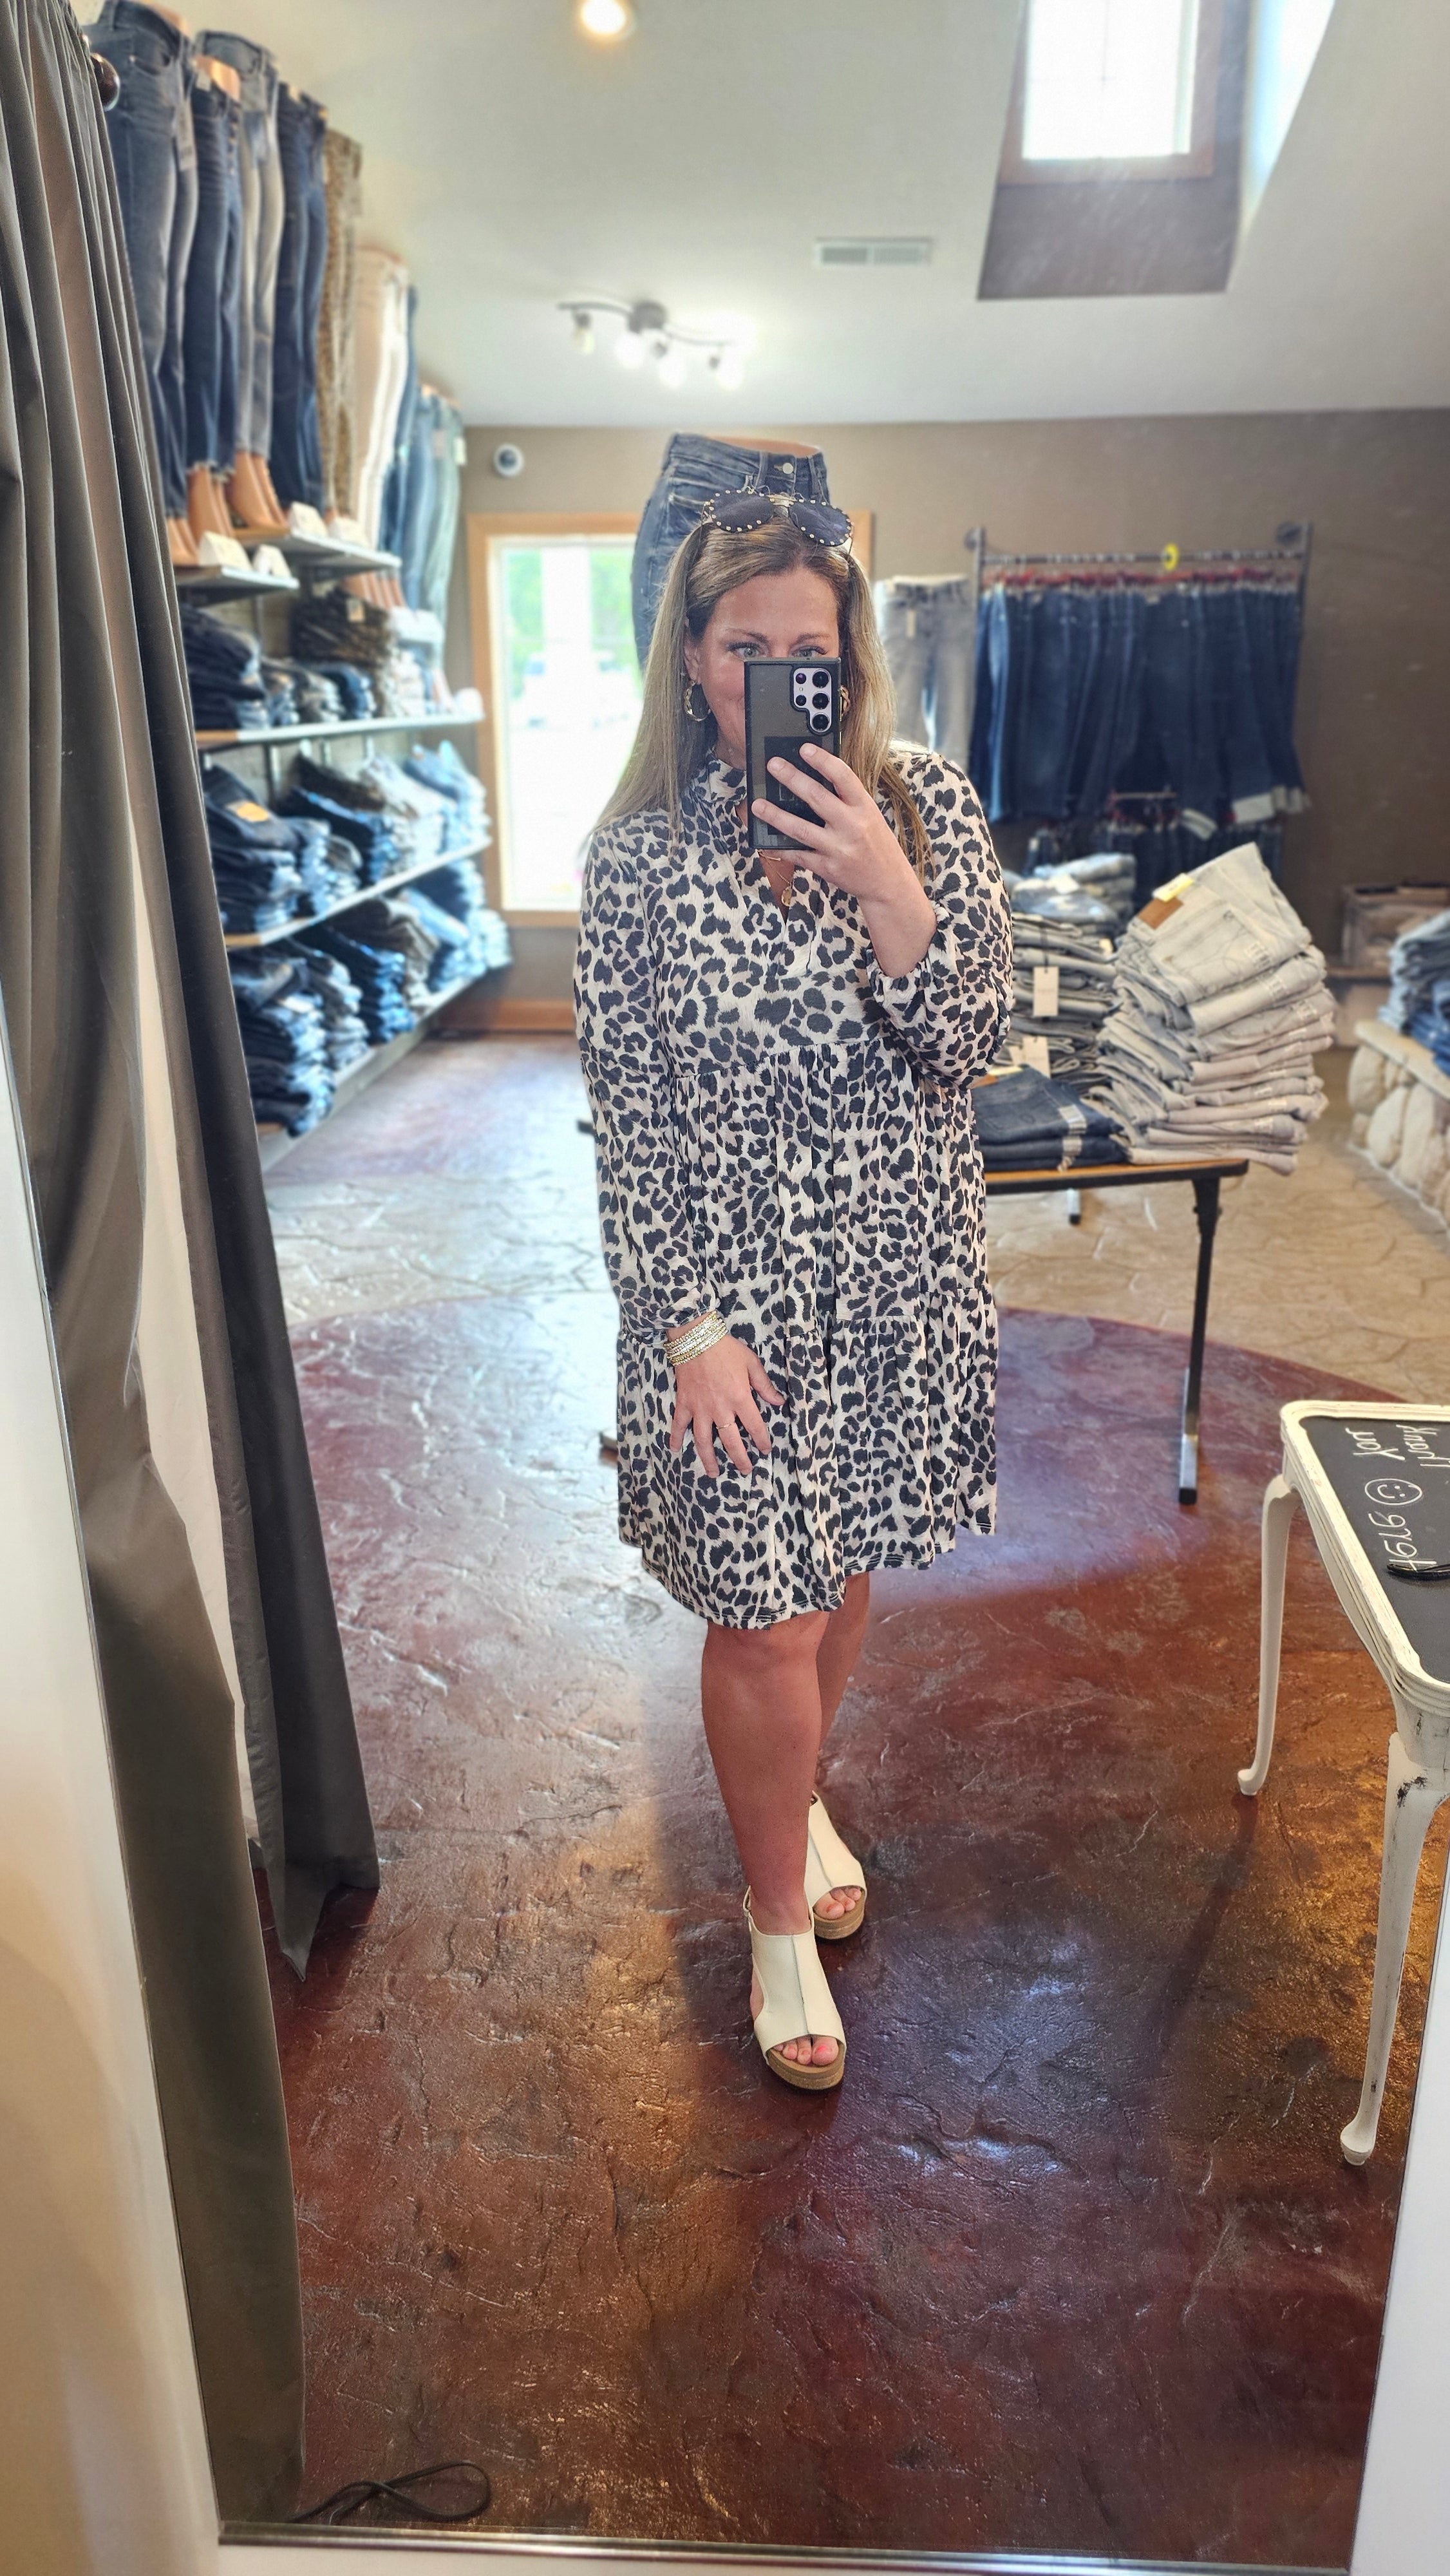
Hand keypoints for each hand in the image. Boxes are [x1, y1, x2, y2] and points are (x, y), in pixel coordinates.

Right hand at [669, 1332, 783, 1477]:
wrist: (696, 1336)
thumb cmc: (726, 1349)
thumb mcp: (751, 1363)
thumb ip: (764, 1385)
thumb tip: (779, 1402)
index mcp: (740, 1398)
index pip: (755, 1426)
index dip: (762, 1441)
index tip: (765, 1450)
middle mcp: (720, 1408)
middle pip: (731, 1441)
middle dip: (740, 1458)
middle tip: (745, 1470)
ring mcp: (700, 1408)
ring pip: (704, 1440)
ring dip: (709, 1459)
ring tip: (713, 1473)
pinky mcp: (684, 1403)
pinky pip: (679, 1424)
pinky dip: (675, 1437)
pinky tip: (675, 1449)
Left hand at [752, 744, 938, 973]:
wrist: (888, 883)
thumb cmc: (877, 844)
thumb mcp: (870, 816)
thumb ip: (846, 801)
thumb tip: (814, 780)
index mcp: (864, 808)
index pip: (843, 777)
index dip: (823, 761)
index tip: (804, 748)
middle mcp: (852, 826)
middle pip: (817, 798)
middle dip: (793, 779)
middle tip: (773, 765)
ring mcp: (839, 848)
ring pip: (801, 829)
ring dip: (776, 815)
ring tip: (757, 804)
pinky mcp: (828, 868)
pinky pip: (799, 855)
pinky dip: (781, 848)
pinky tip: (766, 841)